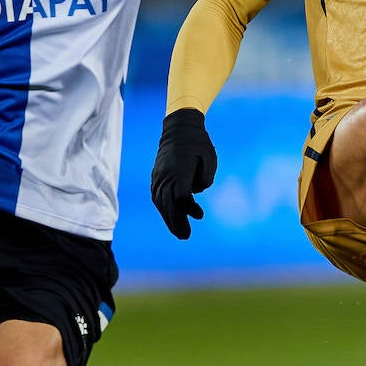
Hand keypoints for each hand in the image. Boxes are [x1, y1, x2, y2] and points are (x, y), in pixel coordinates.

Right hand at [150, 108, 217, 238]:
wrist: (178, 128)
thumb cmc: (198, 143)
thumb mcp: (210, 158)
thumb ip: (206, 177)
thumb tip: (196, 191)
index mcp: (180, 170)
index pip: (181, 196)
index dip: (189, 209)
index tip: (200, 215)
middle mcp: (166, 175)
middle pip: (169, 204)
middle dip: (177, 222)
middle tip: (185, 237)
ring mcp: (158, 176)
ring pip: (161, 202)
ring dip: (169, 219)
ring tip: (179, 233)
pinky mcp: (156, 176)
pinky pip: (157, 196)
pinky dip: (163, 209)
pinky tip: (169, 218)